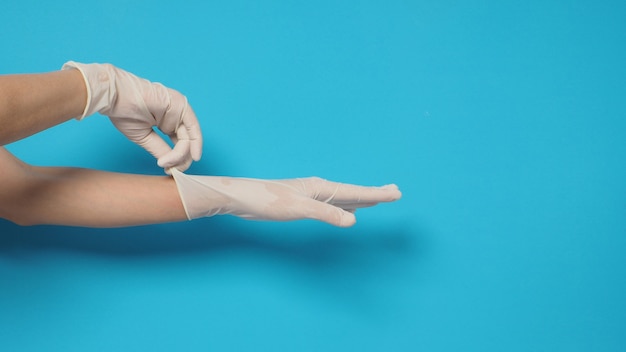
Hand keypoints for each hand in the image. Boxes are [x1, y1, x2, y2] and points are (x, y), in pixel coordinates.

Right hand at [62, 61, 202, 172]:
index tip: (169, 171)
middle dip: (182, 159)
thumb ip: (160, 150)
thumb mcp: (145, 137)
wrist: (116, 97)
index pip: (178, 142)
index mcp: (165, 121)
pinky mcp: (181, 105)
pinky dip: (195, 142)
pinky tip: (193, 156)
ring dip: (183, 154)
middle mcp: (175, 115)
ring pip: (189, 136)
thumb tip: (171, 165)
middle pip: (186, 141)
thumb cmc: (124, 113)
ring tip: (172, 165)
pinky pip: (192, 126)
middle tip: (174, 171)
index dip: (176, 158)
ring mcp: (179, 110)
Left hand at [171, 169, 401, 226]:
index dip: (377, 194)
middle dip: (374, 193)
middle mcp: (319, 189)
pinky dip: (345, 206)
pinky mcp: (303, 203)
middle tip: (395, 192)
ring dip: (362, 199)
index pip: (356, 191)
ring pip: (344, 198)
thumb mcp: (299, 208)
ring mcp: (311, 195)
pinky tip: (347, 211)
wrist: (242, 198)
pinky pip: (332, 204)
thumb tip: (353, 221)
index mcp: (321, 187)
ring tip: (377, 199)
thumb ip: (326, 213)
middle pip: (353, 191)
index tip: (396, 193)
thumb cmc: (268, 201)